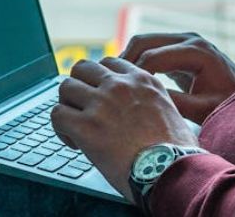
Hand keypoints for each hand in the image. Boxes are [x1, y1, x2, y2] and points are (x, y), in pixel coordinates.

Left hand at [51, 57, 199, 201]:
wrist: (171, 170)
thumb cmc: (176, 152)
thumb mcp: (172, 112)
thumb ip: (152, 102)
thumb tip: (142, 113)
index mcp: (142, 81)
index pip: (109, 63)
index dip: (99, 80)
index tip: (101, 97)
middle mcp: (120, 86)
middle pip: (82, 68)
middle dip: (79, 86)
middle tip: (82, 107)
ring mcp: (101, 104)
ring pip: (66, 87)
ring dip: (67, 105)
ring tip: (75, 126)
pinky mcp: (86, 126)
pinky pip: (57, 115)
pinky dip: (60, 129)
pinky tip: (74, 143)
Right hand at [121, 32, 234, 123]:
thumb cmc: (229, 104)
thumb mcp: (203, 108)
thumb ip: (175, 103)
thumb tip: (143, 101)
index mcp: (196, 52)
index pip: (153, 57)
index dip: (133, 75)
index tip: (118, 95)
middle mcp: (189, 39)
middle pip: (144, 41)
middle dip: (124, 62)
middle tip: (107, 85)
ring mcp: (184, 40)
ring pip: (144, 41)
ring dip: (128, 59)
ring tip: (113, 83)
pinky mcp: (179, 46)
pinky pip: (151, 47)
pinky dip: (137, 60)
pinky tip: (127, 80)